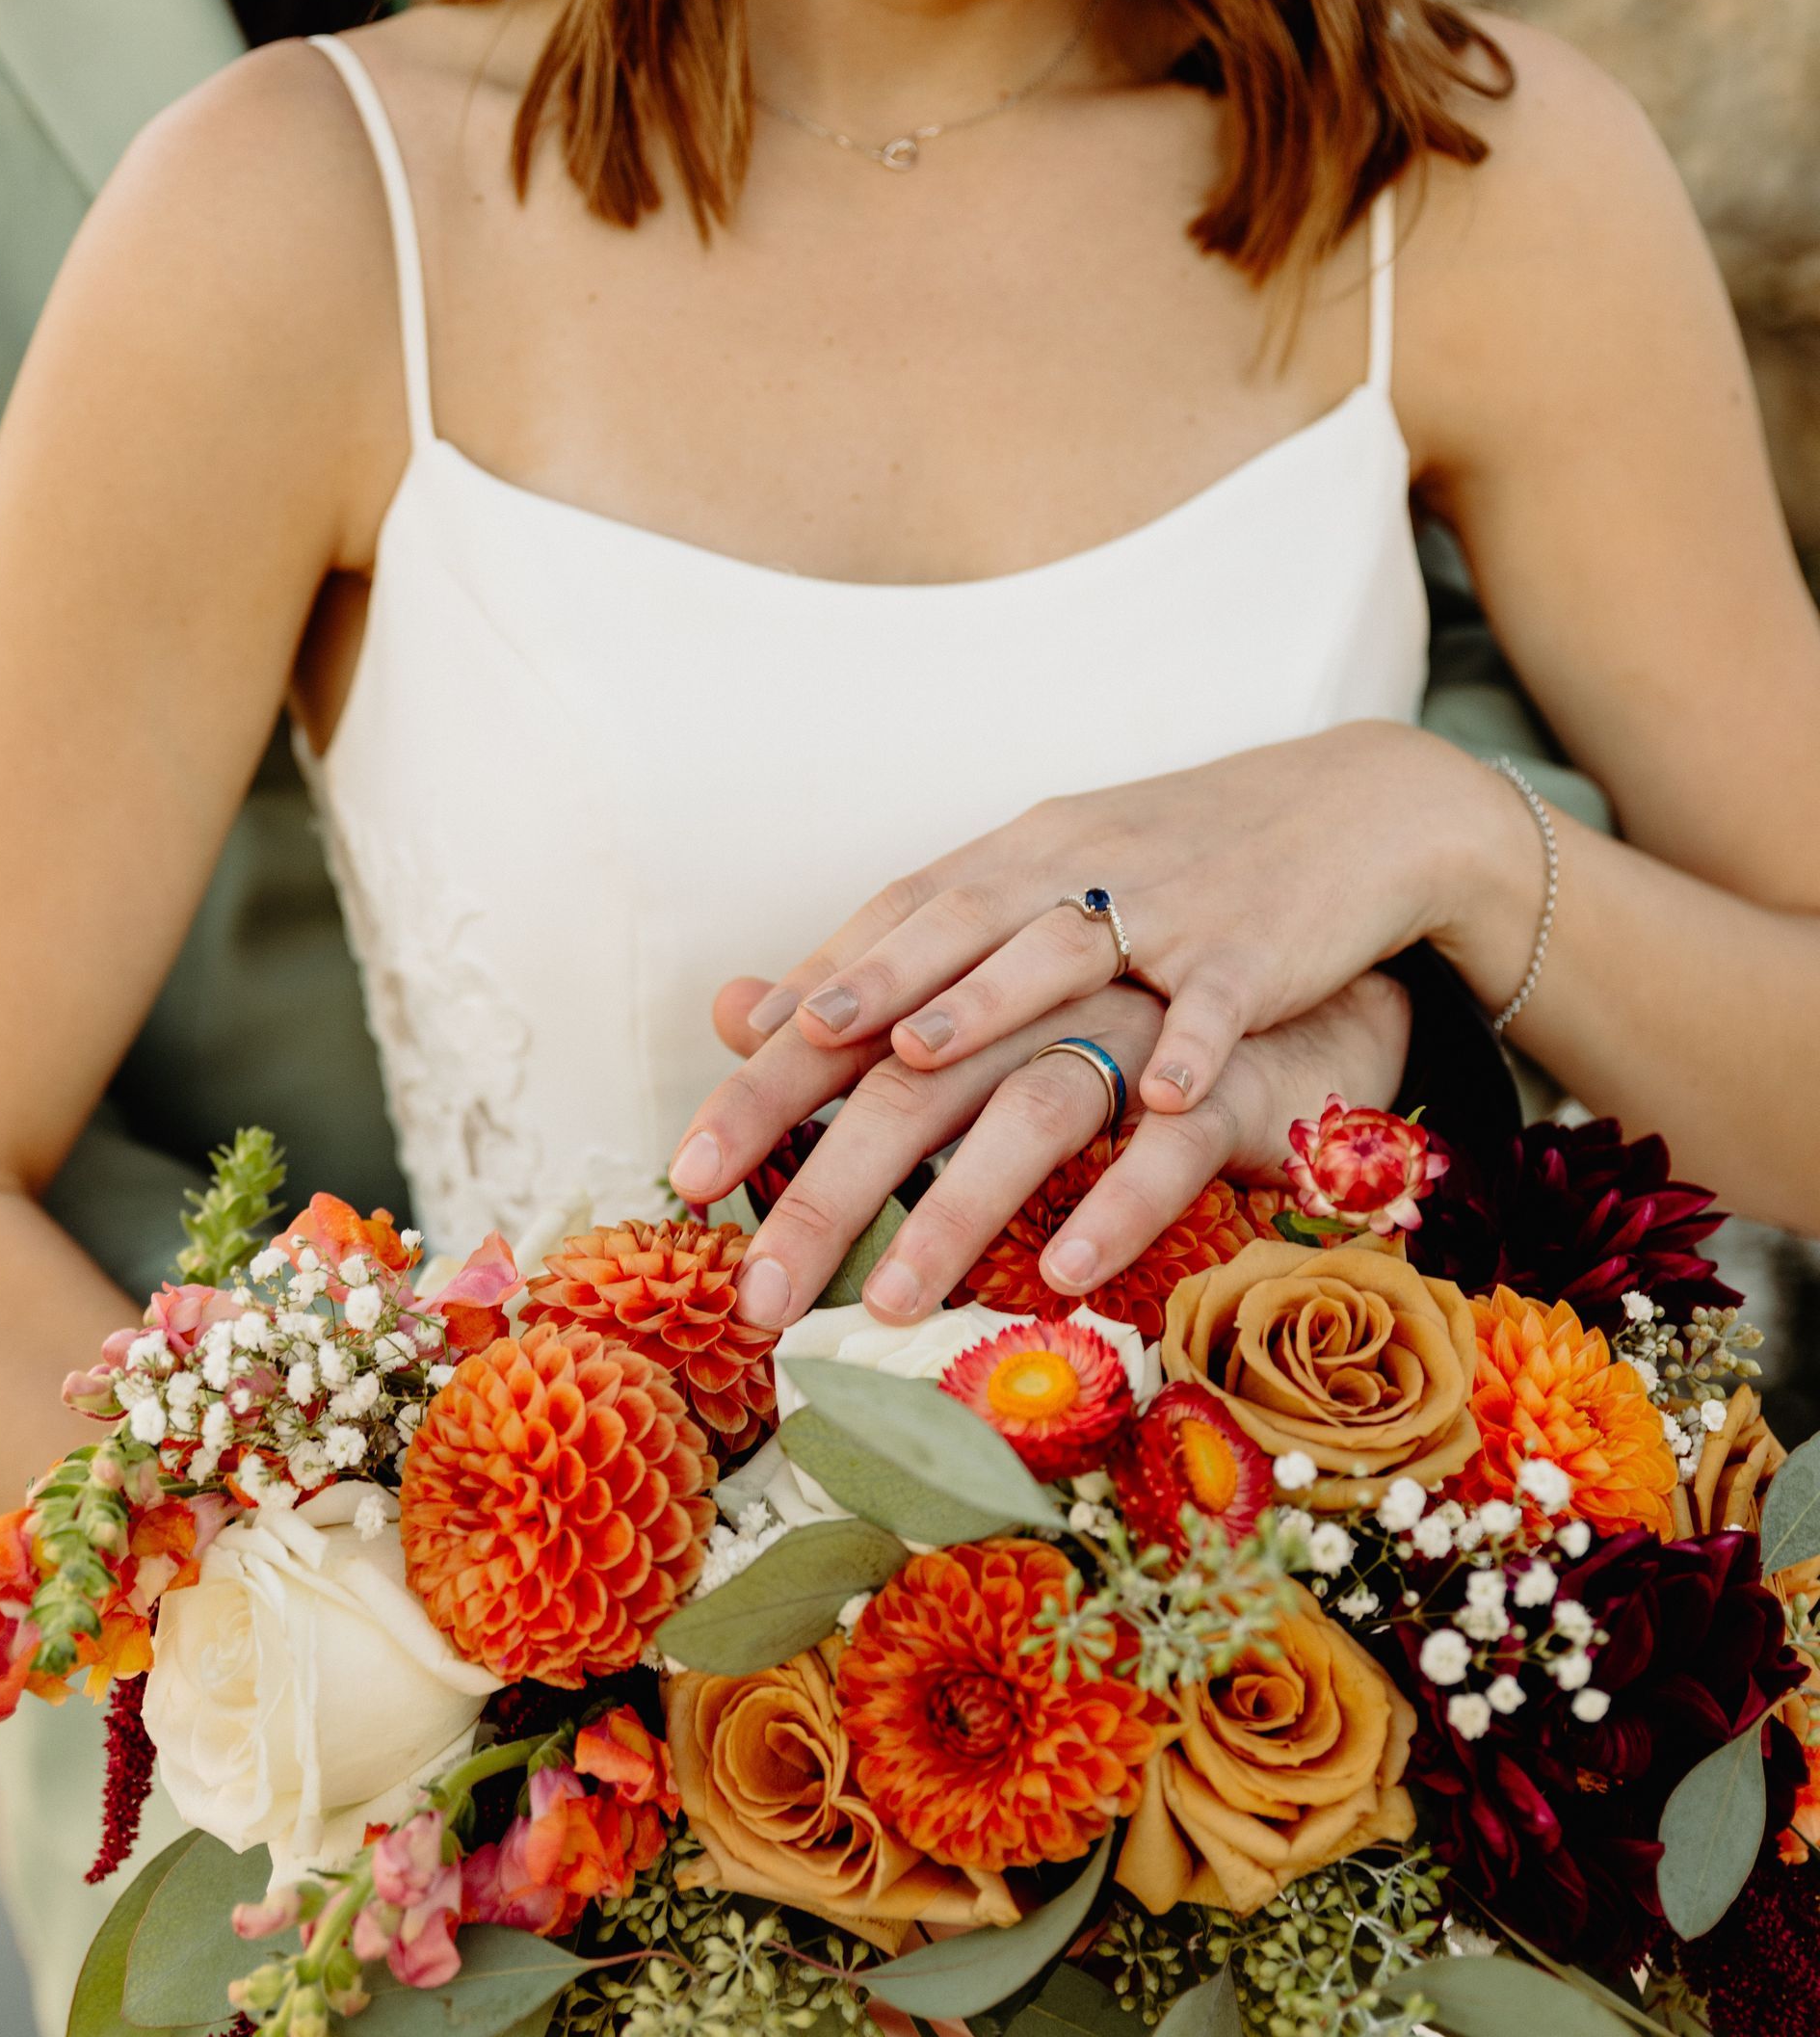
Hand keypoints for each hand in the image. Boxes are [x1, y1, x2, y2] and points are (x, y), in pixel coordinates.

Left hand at [670, 726, 1517, 1219]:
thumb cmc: (1163, 878)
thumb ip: (895, 964)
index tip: (690, 1168)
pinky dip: (1194, 1054)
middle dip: (832, 1098)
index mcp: (992, 879)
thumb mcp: (1023, 901)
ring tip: (912, 1081)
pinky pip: (1216, 1010)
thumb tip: (750, 1013)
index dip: (769, 1064)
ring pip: (1054, 977)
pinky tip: (1164, 1109)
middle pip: (923, 988)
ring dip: (986, 1026)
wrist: (1345, 811)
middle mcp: (1052, 886)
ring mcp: (1150, 915)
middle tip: (760, 1225)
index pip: (854, 969)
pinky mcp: (1251, 950)